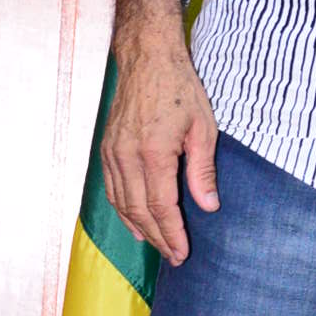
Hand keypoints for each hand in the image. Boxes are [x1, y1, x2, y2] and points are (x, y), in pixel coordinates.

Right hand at [100, 0, 219, 264]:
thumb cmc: (180, 89)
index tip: (183, 253)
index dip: (172, 233)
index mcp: (153, 152)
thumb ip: (203, 170)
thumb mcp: (203, 128)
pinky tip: (136, 223)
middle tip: (175, 256)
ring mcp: (112, 152)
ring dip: (139, 228)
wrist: (147, 59)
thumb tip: (209, 206)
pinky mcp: (107, 148)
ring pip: (121, 203)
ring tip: (159, 246)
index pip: (160, 206)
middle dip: (158, 237)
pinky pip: (112, 189)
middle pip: (138, 210)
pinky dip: (123, 210)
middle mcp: (126, 156)